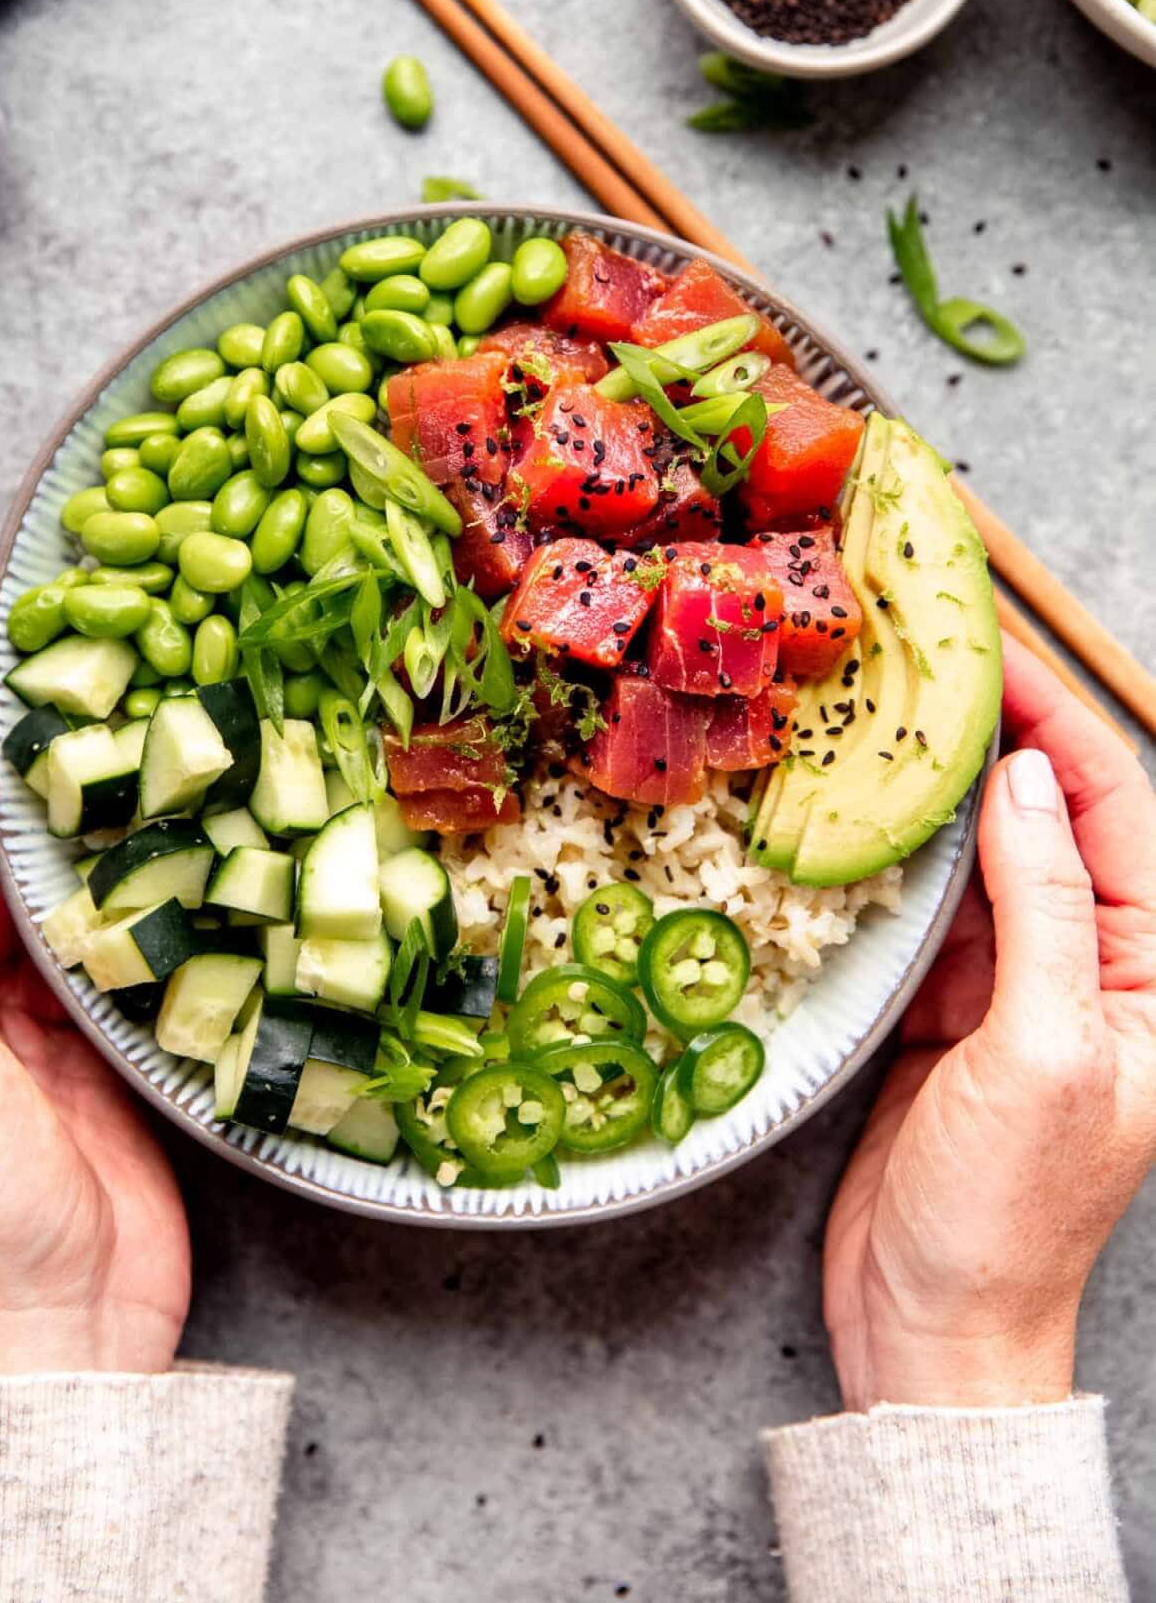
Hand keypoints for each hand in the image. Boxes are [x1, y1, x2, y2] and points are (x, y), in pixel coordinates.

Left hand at [0, 578, 190, 1376]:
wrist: (59, 1309)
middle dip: (13, 698)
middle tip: (76, 609)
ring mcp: (13, 968)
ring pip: (41, 828)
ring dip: (77, 753)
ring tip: (128, 669)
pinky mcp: (90, 993)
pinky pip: (105, 884)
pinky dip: (129, 826)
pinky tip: (163, 779)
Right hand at [824, 633, 1155, 1411]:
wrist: (934, 1329)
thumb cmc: (1009, 1216)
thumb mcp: (1044, 1053)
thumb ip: (1042, 910)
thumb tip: (1026, 779)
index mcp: (1154, 976)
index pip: (1119, 810)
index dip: (1060, 721)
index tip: (994, 649)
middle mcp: (1095, 968)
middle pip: (1052, 817)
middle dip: (997, 734)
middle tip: (925, 657)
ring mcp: (1015, 988)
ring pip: (981, 854)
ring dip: (937, 787)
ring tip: (882, 712)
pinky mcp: (946, 1012)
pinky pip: (927, 909)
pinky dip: (893, 857)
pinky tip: (853, 813)